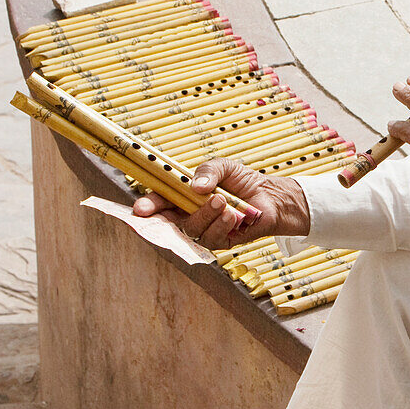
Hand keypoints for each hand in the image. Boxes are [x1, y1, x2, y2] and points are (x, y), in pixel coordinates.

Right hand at [132, 158, 310, 248]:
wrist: (270, 197)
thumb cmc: (243, 181)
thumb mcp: (224, 167)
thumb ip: (208, 170)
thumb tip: (195, 186)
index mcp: (185, 196)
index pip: (160, 202)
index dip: (147, 206)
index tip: (139, 209)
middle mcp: (190, 214)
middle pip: (167, 221)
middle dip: (165, 218)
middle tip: (170, 209)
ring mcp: (204, 229)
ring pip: (191, 229)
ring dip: (205, 214)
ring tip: (222, 200)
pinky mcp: (220, 242)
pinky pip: (212, 238)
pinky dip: (222, 224)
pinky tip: (233, 216)